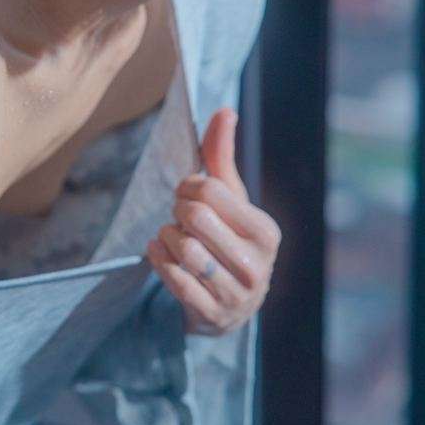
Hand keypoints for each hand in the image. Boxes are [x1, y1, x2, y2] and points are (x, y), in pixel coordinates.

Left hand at [144, 108, 281, 335]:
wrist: (227, 306)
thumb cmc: (226, 240)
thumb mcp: (229, 200)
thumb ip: (221, 157)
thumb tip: (224, 110)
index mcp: (266, 231)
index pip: (211, 190)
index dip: (188, 186)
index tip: (187, 193)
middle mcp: (258, 265)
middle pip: (195, 217)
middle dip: (177, 212)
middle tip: (179, 217)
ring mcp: (236, 294)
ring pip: (182, 248)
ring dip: (165, 237)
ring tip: (170, 237)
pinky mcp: (210, 314)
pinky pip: (173, 278)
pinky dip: (158, 260)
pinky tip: (159, 253)